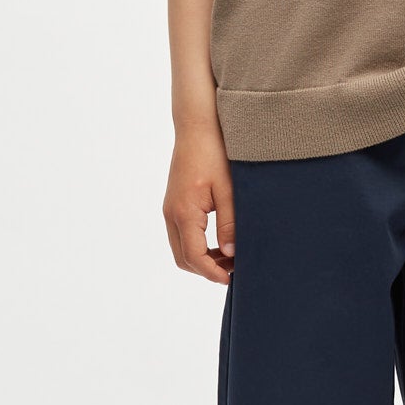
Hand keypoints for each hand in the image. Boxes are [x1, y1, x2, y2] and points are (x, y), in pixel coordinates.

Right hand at [164, 119, 235, 284]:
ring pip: (181, 248)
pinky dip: (197, 245)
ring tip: (229, 257)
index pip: (194, 257)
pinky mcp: (174, 203)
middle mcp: (172, 213)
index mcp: (184, 212)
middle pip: (184, 258)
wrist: (197, 126)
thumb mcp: (228, 190)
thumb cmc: (214, 153)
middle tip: (233, 271)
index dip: (212, 273)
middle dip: (206, 270)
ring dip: (202, 259)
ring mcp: (170, 208)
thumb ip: (229, 223)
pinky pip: (181, 234)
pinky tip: (219, 241)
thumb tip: (230, 253)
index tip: (232, 279)